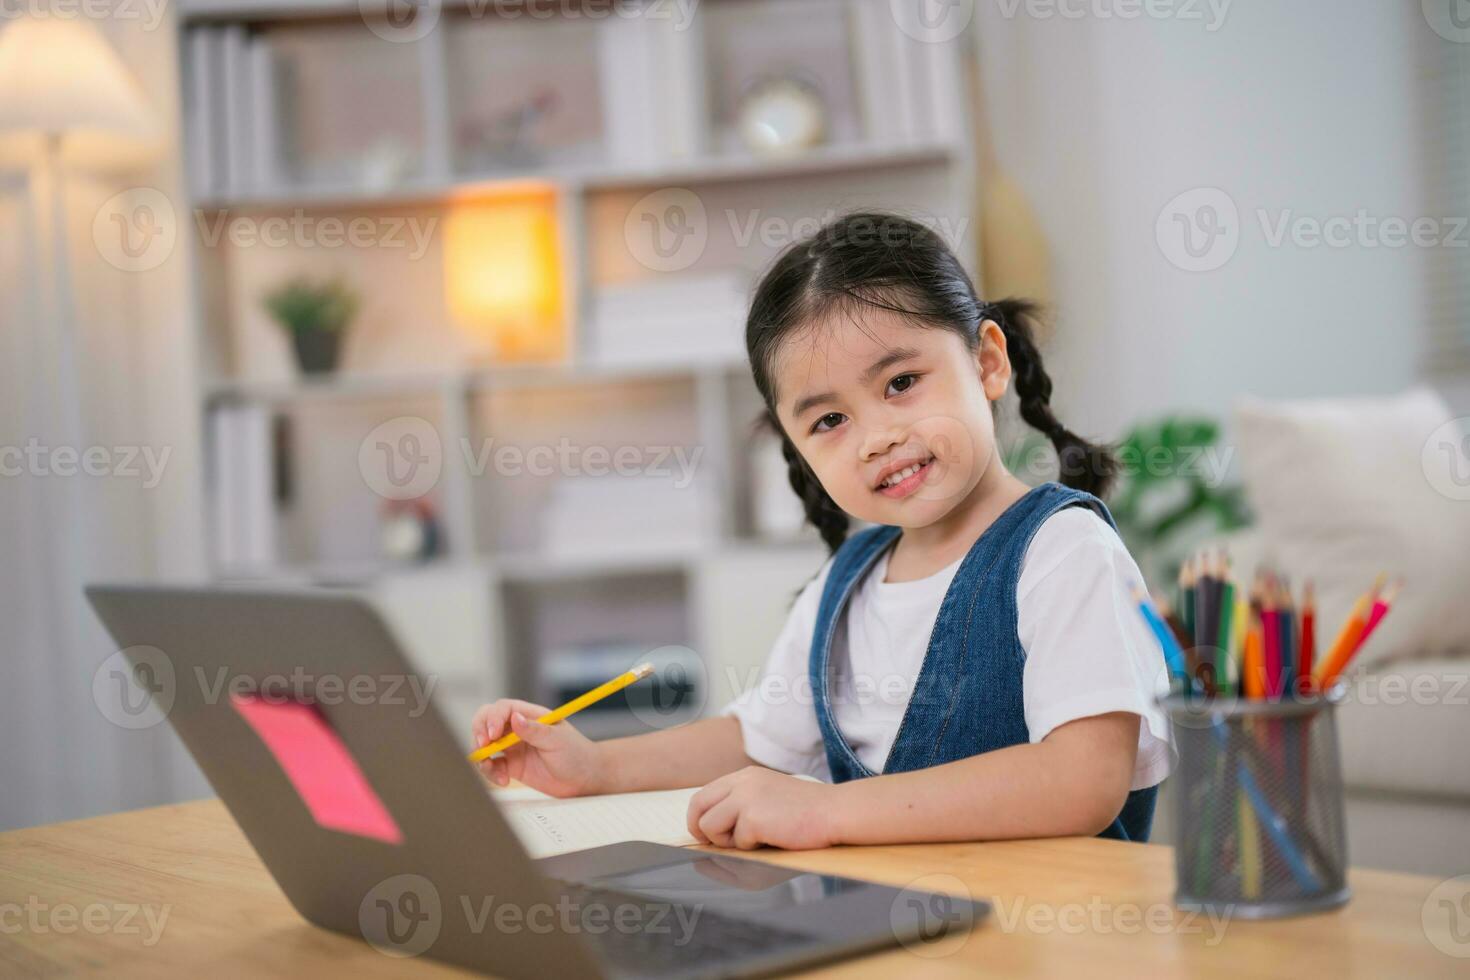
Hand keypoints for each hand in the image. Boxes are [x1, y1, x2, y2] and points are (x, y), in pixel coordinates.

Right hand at [470, 699, 605, 797]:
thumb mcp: (557, 740)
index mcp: (530, 715)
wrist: (584, 779)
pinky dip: (491, 772)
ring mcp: (513, 747)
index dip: (492, 718)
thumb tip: (514, 718)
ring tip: (492, 769)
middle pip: (486, 722)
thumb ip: (534, 730)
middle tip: (482, 747)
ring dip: (482, 755)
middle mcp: (517, 729)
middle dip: (479, 731)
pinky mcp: (512, 766)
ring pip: (485, 744)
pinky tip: (504, 781)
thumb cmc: (576, 753)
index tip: (492, 734)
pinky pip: (492, 766)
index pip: (503, 709)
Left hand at [686, 766, 836, 850]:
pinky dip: (751, 847)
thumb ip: (742, 804)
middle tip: (715, 844)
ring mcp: (745, 798)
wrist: (835, 813)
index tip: (707, 833)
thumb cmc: (806, 812)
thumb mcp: (768, 797)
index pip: (705, 794)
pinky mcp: (753, 818)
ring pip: (709, 826)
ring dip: (727, 841)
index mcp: (745, 776)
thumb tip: (709, 828)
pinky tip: (772, 839)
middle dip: (701, 829)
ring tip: (755, 840)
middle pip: (697, 806)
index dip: (700, 817)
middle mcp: (742, 782)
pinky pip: (736, 842)